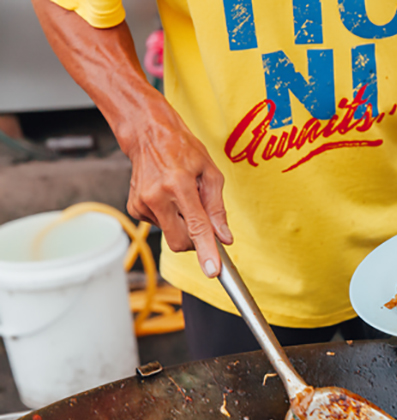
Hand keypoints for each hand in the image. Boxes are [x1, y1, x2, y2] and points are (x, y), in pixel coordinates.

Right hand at [122, 99, 232, 277]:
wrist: (148, 134)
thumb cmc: (183, 149)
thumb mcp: (211, 173)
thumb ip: (218, 208)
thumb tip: (224, 237)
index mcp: (179, 185)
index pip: (196, 227)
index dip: (206, 251)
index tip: (212, 270)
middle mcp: (157, 196)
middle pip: (180, 242)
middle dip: (195, 242)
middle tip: (203, 222)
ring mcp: (142, 203)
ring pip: (170, 234)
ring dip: (182, 223)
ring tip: (182, 197)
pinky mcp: (134, 207)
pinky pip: (159, 226)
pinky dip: (169, 217)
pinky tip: (168, 197)